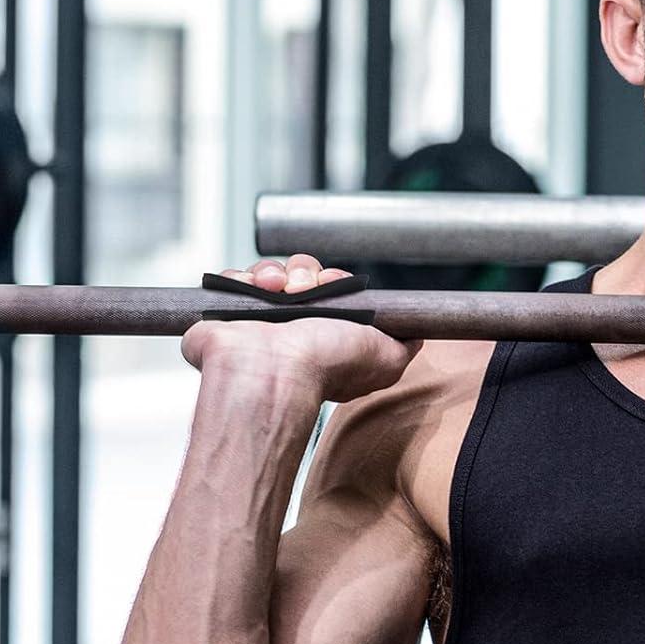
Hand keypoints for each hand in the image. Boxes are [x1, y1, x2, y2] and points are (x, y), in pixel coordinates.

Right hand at [181, 254, 421, 402]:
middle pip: (301, 274)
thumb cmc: (326, 366)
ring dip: (277, 273)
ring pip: (271, 272)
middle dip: (306, 272)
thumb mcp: (387, 358)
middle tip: (305, 290)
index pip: (332, 287)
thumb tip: (418, 331)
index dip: (334, 279)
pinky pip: (236, 278)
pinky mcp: (226, 312)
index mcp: (326, 331)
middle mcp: (292, 325)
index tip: (335, 284)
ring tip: (278, 291)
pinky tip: (255, 290)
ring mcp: (258, 319)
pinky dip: (244, 278)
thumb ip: (405, 344)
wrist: (273, 371)